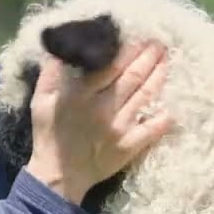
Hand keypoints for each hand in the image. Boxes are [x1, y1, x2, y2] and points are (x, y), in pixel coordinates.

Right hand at [24, 40, 173, 204]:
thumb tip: (59, 50)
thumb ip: (50, 75)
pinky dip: (162, 119)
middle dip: (148, 57)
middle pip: (132, 77)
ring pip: (144, 97)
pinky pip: (150, 130)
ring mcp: (120, 128)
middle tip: (160, 43)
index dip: (127, 50)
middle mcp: (104, 108)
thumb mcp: (40, 102)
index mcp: (83, 95)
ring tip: (167, 61)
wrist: (59, 176)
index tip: (139, 37)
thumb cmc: (50, 136)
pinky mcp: (129, 147)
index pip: (111, 67)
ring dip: (158, 77)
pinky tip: (172, 108)